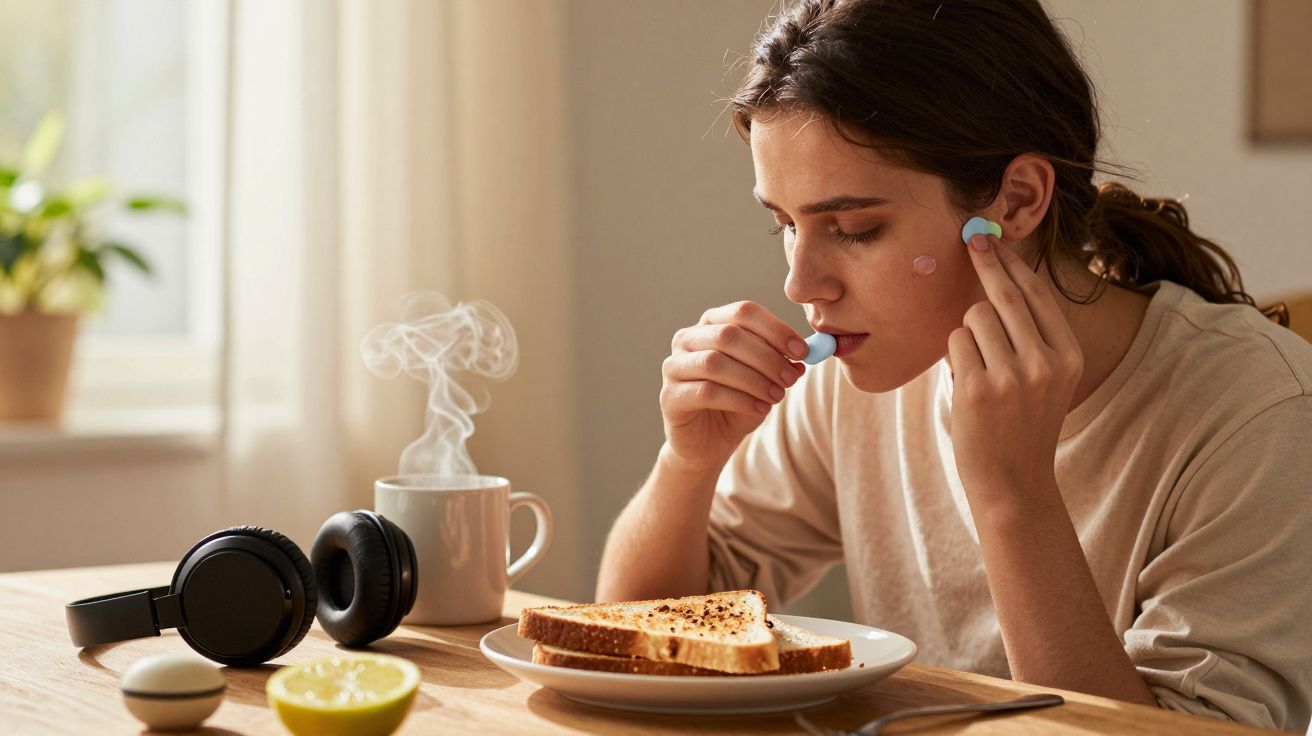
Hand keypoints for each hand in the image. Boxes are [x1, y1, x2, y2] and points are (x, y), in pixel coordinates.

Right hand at [661, 301, 808, 473]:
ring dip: (753, 379)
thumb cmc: (736, 404)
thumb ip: (781, 364)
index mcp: (712, 324)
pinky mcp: (669, 396)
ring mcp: (674, 366)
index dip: (775, 329)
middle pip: (728, 335)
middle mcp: (687, 339)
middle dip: (766, 357)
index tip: (802, 350)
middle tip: (791, 377)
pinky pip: (706, 391)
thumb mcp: (765, 381)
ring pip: (715, 363)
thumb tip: (803, 357)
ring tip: (777, 396)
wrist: (707, 442)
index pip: (743, 312)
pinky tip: (760, 409)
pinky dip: (739, 400)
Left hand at [947, 233, 1083, 502]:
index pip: (1038, 295)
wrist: (1014, 482)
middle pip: (1005, 296)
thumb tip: (1002, 281)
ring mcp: (1011, 375)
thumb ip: (1032, 337)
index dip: (1013, 264)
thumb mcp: (1047, 380)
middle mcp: (1045, 362)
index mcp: (1068, 356)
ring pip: (974, 319)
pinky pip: (955, 343)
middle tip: (971, 239)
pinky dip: (955, 356)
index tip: (994, 241)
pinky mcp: (977, 388)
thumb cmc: (1022, 425)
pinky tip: (967, 384)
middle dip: (986, 263)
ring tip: (978, 369)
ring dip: (968, 334)